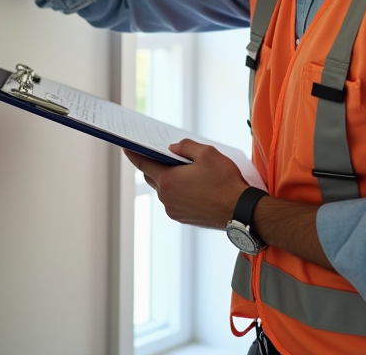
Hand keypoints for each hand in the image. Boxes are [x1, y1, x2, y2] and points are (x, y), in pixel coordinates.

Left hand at [124, 140, 247, 228]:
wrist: (240, 211)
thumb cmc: (225, 182)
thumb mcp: (207, 153)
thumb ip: (185, 147)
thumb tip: (173, 148)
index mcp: (168, 180)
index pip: (144, 164)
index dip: (134, 154)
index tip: (126, 148)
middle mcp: (166, 198)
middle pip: (152, 177)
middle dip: (154, 165)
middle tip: (159, 154)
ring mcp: (174, 210)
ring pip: (164, 190)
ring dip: (169, 179)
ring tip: (182, 169)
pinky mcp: (183, 218)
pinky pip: (174, 200)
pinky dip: (177, 191)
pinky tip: (190, 184)